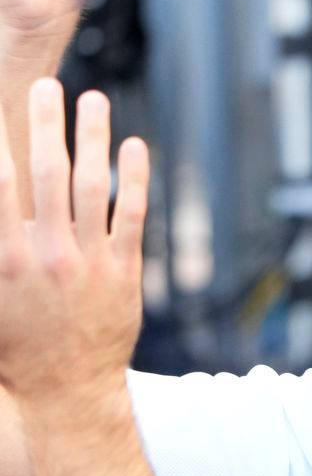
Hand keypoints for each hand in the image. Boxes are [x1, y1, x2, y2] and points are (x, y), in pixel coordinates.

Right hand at [0, 77, 147, 404]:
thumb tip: (2, 201)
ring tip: (93, 100)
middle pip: (48, 174)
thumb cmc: (16, 347)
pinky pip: (133, 217)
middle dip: (45, 124)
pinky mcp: (125, 273)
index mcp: (7, 259)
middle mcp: (50, 255)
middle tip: (44, 84)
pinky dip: (134, 179)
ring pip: (94, 187)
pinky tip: (134, 146)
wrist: (68, 391)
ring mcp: (92, 263)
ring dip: (93, 139)